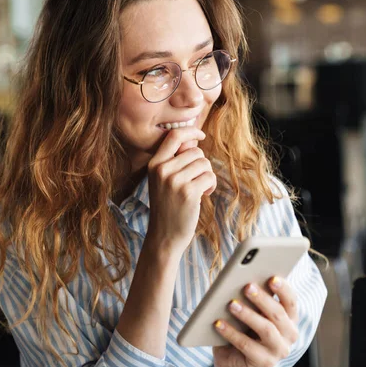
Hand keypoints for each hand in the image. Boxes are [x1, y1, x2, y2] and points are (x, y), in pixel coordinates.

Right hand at [146, 127, 216, 254]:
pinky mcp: (188, 192)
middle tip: (196, 181)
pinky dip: (211, 185)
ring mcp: (174, 181)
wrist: (164, 236)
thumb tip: (194, 140)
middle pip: (195, 151)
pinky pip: (210, 176)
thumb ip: (175, 160)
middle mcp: (162, 170)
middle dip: (202, 164)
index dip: (190, 131)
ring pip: (204, 163)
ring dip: (207, 176)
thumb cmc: (168, 206)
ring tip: (199, 189)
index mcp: (154, 164)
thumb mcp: (163, 180)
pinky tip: (203, 196)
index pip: (174, 136)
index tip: (201, 134)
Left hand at [213, 277, 298, 366]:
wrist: (234, 361)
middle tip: (247, 286)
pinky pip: (247, 346)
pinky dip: (231, 333)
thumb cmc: (243, 330)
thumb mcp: (251, 313)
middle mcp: (289, 335)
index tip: (272, 278)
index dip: (284, 289)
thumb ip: (252, 299)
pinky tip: (219, 323)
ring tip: (232, 304)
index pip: (291, 301)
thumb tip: (241, 278)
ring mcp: (278, 350)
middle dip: (262, 299)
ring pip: (266, 329)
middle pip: (278, 314)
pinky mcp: (264, 363)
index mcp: (289, 318)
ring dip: (248, 315)